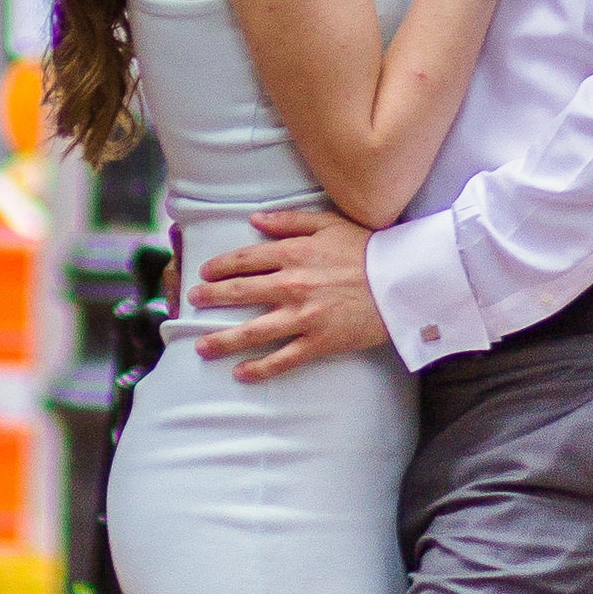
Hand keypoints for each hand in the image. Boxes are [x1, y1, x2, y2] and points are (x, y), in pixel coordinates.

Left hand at [187, 207, 386, 375]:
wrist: (401, 282)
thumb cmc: (366, 249)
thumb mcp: (328, 223)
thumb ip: (289, 220)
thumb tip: (254, 219)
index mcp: (293, 253)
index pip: (245, 259)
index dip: (220, 266)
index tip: (204, 273)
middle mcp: (292, 285)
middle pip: (241, 293)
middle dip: (212, 298)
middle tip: (192, 302)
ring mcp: (304, 316)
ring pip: (254, 331)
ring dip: (224, 340)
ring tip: (202, 345)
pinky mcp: (319, 342)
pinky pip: (283, 359)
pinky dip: (260, 369)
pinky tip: (240, 374)